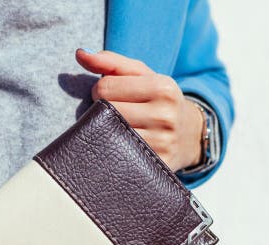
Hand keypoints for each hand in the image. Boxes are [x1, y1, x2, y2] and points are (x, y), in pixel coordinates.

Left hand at [76, 49, 203, 171]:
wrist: (189, 135)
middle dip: (102, 111)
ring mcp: (161, 144)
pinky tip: (120, 146)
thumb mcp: (142, 76)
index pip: (105, 87)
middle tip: (112, 114)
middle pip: (106, 111)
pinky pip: (119, 158)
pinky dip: (113, 151)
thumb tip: (79, 54)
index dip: (100, 90)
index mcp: (163, 87)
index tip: (110, 96)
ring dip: (105, 132)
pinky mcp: (156, 165)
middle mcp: (165, 116)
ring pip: (110, 136)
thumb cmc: (158, 101)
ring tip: (115, 129)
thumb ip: (111, 62)